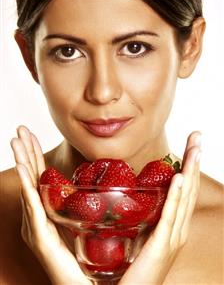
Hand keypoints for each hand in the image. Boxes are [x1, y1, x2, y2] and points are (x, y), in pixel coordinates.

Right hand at [11, 125, 90, 284]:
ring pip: (30, 188)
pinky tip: (24, 169)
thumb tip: (109, 185)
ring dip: (23, 162)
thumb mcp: (93, 223)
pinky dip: (28, 187)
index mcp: (51, 211)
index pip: (41, 178)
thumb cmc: (91, 257)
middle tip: (20, 130)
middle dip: (25, 152)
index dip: (35, 156)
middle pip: (32, 179)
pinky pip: (34, 208)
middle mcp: (41, 217)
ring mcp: (39, 227)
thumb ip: (93, 205)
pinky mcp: (42, 238)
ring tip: (17, 141)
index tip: (31, 135)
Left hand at [119, 131, 200, 284]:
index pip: (184, 190)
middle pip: (190, 188)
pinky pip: (171, 215)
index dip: (189, 167)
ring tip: (195, 146)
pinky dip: (178, 195)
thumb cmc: (135, 270)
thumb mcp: (141, 237)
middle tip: (197, 136)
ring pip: (185, 197)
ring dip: (191, 169)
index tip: (190, 145)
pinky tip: (181, 178)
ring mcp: (173, 236)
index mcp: (172, 225)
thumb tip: (131, 201)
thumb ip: (141, 219)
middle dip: (194, 160)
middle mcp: (178, 228)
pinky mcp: (162, 245)